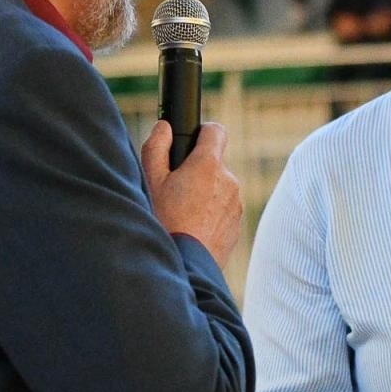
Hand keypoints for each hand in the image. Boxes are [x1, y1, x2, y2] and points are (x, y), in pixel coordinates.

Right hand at [141, 120, 242, 265]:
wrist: (184, 264)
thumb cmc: (164, 220)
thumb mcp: (152, 180)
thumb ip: (157, 147)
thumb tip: (164, 127)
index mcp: (208, 165)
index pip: (216, 131)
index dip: (203, 133)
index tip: (192, 142)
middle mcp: (229, 180)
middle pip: (215, 163)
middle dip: (198, 170)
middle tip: (176, 189)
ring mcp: (236, 203)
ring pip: (220, 188)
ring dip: (205, 193)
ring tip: (183, 213)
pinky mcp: (238, 224)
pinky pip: (224, 209)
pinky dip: (211, 213)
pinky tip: (193, 227)